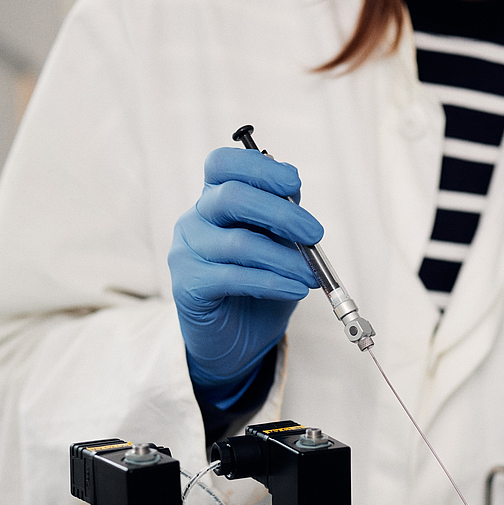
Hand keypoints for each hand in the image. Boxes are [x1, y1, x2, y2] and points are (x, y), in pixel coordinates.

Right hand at [169, 147, 322, 403]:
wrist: (238, 340)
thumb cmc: (260, 286)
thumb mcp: (278, 247)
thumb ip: (283, 219)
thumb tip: (294, 194)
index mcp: (215, 199)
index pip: (222, 164)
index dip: (257, 167)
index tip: (294, 183)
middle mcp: (196, 219)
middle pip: (231, 197)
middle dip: (282, 213)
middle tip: (316, 234)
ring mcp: (187, 250)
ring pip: (239, 243)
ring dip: (285, 258)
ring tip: (312, 274)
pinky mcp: (188, 285)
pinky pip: (234, 277)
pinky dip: (273, 282)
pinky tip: (296, 289)